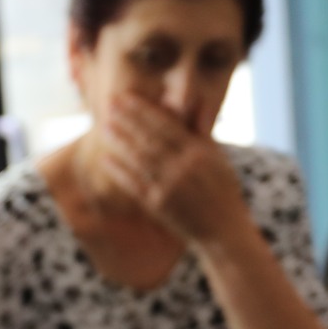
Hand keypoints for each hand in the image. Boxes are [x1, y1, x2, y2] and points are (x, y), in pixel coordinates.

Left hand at [97, 94, 249, 246]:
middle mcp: (184, 167)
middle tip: (110, 104)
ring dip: (120, 142)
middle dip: (128, 120)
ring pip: (140, 159)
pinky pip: (135, 185)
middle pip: (150, 139)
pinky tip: (107, 159)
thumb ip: (201, 135)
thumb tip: (189, 108)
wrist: (222, 229)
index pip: (167, 125)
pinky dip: (120, 171)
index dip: (144, 111)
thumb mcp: (218, 159)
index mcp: (199, 152)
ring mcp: (170, 187)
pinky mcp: (159, 205)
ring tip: (105, 127)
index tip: (128, 98)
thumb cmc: (221, 191)